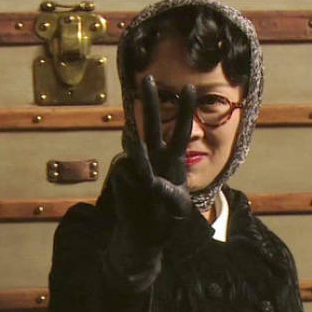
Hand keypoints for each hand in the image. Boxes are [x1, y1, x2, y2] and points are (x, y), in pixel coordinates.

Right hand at [109, 76, 195, 242]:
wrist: (146, 233)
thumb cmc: (167, 218)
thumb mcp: (177, 208)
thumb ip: (167, 193)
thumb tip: (150, 179)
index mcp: (174, 159)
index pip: (180, 129)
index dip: (184, 110)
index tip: (190, 88)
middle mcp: (155, 155)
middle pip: (152, 123)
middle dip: (150, 101)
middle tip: (149, 79)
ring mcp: (136, 162)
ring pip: (135, 155)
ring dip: (142, 173)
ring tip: (148, 195)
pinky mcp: (122, 172)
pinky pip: (125, 173)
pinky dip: (131, 187)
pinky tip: (136, 199)